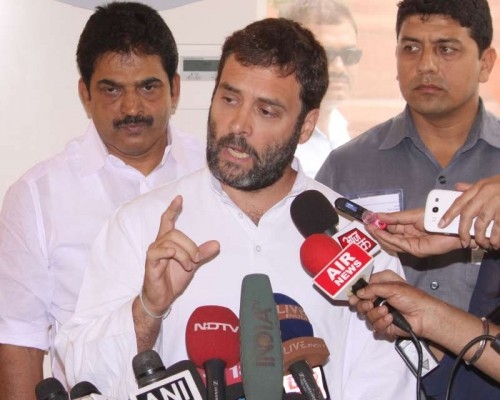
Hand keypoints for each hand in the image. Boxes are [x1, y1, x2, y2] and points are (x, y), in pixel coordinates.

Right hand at [141, 195, 219, 314]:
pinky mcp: (150, 262)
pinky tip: (176, 257)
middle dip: (190, 244)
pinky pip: (159, 251)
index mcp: (168, 242)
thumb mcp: (193, 264)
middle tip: (196, 259)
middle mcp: (159, 243)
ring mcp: (154, 252)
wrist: (163, 297)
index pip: (167, 220)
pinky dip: (170, 252)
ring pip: (170, 241)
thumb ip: (202, 253)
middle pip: (174, 232)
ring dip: (184, 253)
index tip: (179, 197)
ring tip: (189, 265)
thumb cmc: (173, 278)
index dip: (173, 209)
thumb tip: (217, 244)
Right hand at [349, 270, 435, 338]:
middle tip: (369, 304)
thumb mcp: (392, 287)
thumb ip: (372, 289)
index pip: (362, 289)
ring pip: (366, 316)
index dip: (356, 293)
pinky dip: (382, 322)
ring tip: (387, 311)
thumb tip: (358, 293)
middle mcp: (378, 299)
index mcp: (380, 286)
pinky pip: (375, 326)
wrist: (424, 316)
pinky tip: (391, 319)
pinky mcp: (384, 326)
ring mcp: (380, 313)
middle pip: (360, 304)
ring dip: (375, 314)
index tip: (352, 296)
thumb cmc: (411, 297)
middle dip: (363, 305)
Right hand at [365, 209, 461, 256]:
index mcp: (407, 227)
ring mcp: (410, 245)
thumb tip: (379, 216)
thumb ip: (395, 217)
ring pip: (390, 241)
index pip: (389, 226)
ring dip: (379, 234)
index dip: (378, 222)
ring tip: (370, 227)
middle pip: (387, 235)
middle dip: (376, 230)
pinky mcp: (414, 250)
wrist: (452, 228)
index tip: (368, 218)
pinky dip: (387, 238)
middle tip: (365, 223)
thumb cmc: (437, 219)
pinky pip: (397, 244)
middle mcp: (407, 237)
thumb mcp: (412, 215)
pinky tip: (379, 233)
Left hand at [440, 176, 499, 248]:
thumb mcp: (488, 181)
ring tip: (481, 244)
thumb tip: (457, 187)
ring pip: (482, 224)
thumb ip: (472, 187)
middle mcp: (486, 194)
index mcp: (479, 187)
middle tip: (463, 241)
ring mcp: (497, 203)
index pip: (459, 201)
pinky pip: (498, 228)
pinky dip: (496, 238)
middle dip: (463, 230)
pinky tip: (495, 243)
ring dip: (480, 237)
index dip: (449, 214)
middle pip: (468, 215)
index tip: (441, 224)